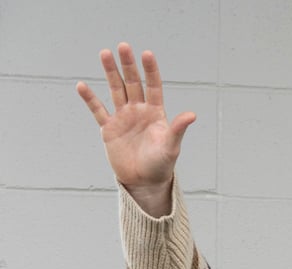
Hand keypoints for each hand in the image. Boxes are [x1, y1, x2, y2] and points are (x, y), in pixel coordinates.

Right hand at [76, 43, 194, 215]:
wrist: (145, 182)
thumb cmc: (162, 165)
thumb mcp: (171, 146)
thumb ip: (178, 129)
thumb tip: (192, 114)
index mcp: (156, 113)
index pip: (153, 86)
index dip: (150, 71)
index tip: (147, 53)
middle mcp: (139, 111)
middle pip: (133, 83)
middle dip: (128, 65)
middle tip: (123, 47)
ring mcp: (123, 118)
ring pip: (116, 90)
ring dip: (110, 73)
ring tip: (105, 54)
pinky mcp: (109, 129)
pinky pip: (98, 110)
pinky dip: (90, 99)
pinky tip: (82, 86)